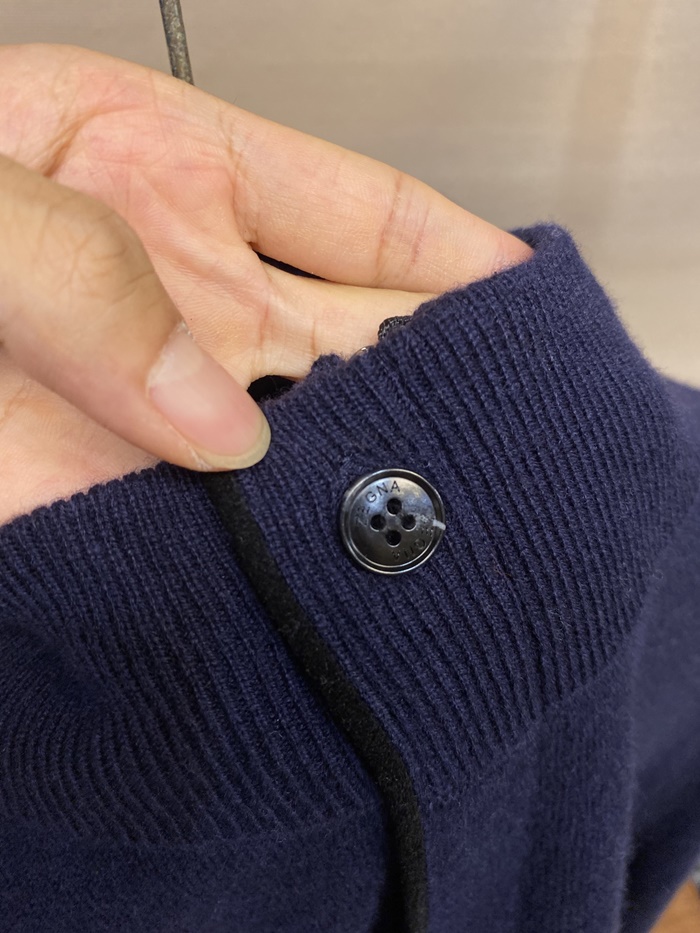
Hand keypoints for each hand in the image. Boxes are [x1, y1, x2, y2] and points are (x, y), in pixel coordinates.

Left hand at [0, 44, 531, 524]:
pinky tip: (316, 592)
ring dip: (356, 493)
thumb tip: (211, 416)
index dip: (463, 262)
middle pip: (355, 349)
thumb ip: (81, 268)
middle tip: (500, 446)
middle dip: (429, 394)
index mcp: (165, 172)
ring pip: (301, 458)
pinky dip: (267, 573)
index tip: (536, 308)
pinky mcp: (94, 508)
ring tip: (425, 534)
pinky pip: (211, 547)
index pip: (364, 217)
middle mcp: (176, 300)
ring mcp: (142, 411)